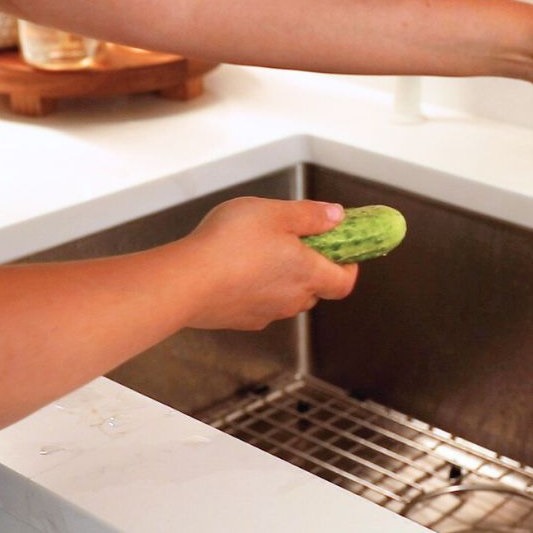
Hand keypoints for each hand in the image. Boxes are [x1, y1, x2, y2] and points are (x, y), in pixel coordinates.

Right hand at [179, 198, 357, 330]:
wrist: (184, 281)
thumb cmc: (229, 243)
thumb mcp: (275, 213)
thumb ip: (310, 215)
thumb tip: (336, 216)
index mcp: (308, 273)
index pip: (345, 282)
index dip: (349, 267)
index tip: (343, 250)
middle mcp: (292, 299)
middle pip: (316, 289)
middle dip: (312, 267)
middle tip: (296, 241)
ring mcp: (265, 313)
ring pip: (287, 297)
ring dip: (283, 278)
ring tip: (260, 252)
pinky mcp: (240, 320)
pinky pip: (259, 304)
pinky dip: (256, 290)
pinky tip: (236, 270)